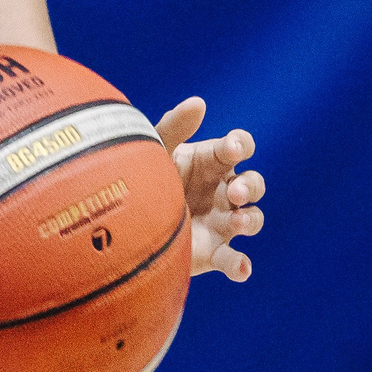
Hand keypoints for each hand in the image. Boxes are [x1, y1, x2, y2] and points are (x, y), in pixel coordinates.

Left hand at [155, 97, 263, 280]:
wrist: (119, 228)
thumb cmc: (140, 180)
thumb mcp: (153, 152)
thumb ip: (174, 127)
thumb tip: (199, 102)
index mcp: (210, 162)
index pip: (238, 147)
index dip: (241, 145)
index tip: (231, 149)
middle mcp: (221, 191)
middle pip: (253, 184)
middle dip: (250, 186)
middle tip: (233, 193)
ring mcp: (220, 223)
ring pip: (253, 219)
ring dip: (251, 220)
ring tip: (236, 224)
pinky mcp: (212, 253)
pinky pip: (234, 260)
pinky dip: (241, 266)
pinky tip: (242, 270)